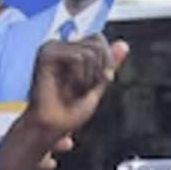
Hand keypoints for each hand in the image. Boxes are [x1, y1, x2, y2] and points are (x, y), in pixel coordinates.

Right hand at [23, 36, 125, 150]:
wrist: (51, 129)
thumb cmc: (70, 113)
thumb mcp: (97, 85)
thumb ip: (108, 64)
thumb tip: (124, 44)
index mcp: (68, 50)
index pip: (98, 40)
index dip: (106, 62)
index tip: (96, 84)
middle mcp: (58, 45)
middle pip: (97, 43)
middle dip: (98, 72)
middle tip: (80, 90)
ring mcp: (51, 48)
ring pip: (90, 52)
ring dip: (88, 79)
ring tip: (72, 91)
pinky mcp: (46, 54)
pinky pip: (78, 58)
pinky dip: (79, 78)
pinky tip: (65, 89)